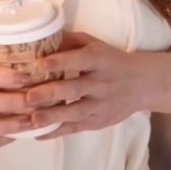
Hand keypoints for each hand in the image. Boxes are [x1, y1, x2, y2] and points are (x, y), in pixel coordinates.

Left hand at [23, 30, 146, 140]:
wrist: (142, 84)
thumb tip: (42, 35)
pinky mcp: (98, 122)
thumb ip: (71, 40)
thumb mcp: (95, 45)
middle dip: (51, 94)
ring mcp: (100, 105)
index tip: (41, 63)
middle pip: (74, 89)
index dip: (61, 62)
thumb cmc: (111, 61)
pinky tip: (38, 134)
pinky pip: (76, 128)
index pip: (80, 60)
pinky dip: (57, 132)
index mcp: (99, 60)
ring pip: (75, 112)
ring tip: (32, 120)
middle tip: (28, 97)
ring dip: (53, 117)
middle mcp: (100, 83)